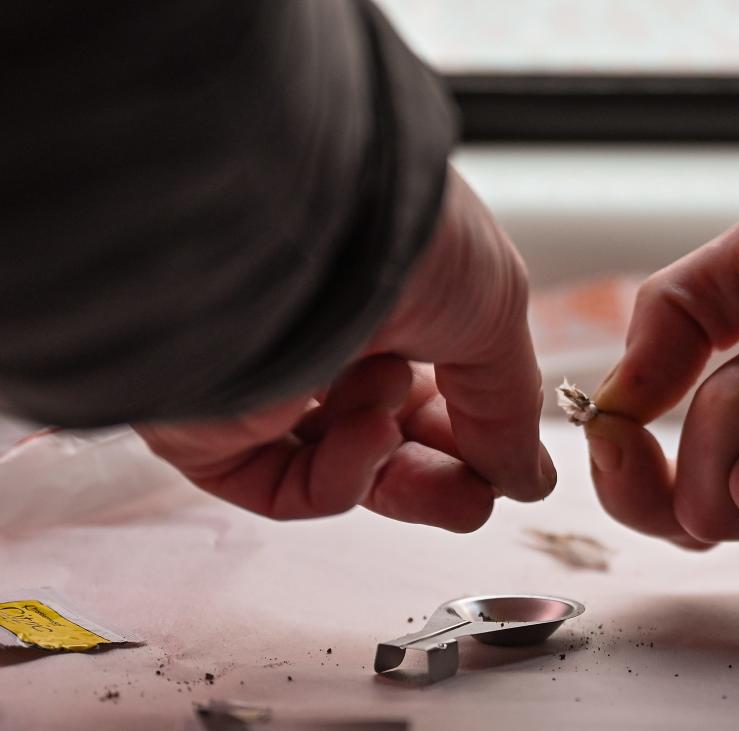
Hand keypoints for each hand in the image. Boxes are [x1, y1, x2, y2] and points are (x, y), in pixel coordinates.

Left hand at [138, 167, 554, 529]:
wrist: (302, 222)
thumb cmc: (401, 239)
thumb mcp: (494, 315)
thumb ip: (511, 408)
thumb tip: (529, 479)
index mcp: (379, 296)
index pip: (427, 389)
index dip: (472, 435)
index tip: (509, 469)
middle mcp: (316, 335)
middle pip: (385, 441)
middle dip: (438, 477)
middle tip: (474, 500)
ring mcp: (260, 382)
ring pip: (337, 470)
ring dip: (391, 464)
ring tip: (395, 420)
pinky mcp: (209, 428)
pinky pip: (283, 486)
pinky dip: (340, 476)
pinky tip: (366, 429)